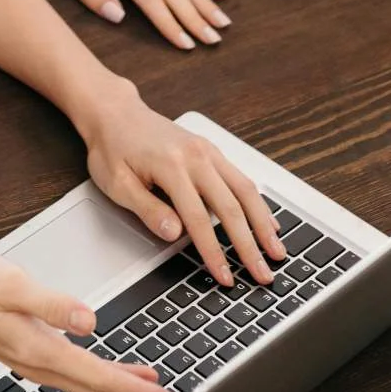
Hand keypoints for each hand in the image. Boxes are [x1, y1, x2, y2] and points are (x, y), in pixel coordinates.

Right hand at [0, 246, 178, 391]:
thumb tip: (89, 321)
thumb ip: (52, 303)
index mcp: (39, 349)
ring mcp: (37, 361)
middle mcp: (40, 363)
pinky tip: (122, 371)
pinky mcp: (35, 350)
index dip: (135, 391)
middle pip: (98, 391)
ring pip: (90, 386)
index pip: (97, 377)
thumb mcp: (12, 283)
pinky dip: (105, 376)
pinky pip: (79, 373)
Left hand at [79, 81, 285, 291]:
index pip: (198, 219)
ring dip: (263, 223)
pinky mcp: (211, 151)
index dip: (214, 252)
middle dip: (250, 245)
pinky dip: (258, 203)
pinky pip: (241, 178)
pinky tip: (268, 221)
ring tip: (277, 251)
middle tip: (264, 274)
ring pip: (245, 190)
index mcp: (171, 165)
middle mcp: (195, 155)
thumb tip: (176, 234)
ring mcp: (206, 151)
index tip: (226, 277)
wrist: (116, 113)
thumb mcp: (117, 184)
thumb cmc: (113, 149)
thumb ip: (147, 209)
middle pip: (231, 206)